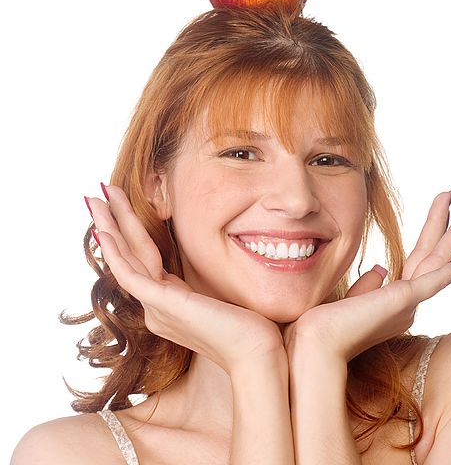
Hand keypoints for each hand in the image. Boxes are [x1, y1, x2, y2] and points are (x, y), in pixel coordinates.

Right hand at [86, 185, 285, 374]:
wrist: (256, 355)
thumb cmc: (248, 328)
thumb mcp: (222, 297)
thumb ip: (206, 285)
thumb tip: (213, 266)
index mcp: (170, 304)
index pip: (144, 261)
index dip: (132, 234)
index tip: (123, 210)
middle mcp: (157, 307)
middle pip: (130, 256)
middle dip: (114, 222)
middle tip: (98, 194)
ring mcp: (157, 308)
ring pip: (125, 260)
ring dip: (109, 227)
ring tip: (95, 199)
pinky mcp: (164, 306)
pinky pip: (131, 275)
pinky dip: (116, 252)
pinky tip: (105, 232)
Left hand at [283, 189, 450, 362]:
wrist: (316, 342)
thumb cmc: (324, 325)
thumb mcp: (350, 299)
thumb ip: (368, 285)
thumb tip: (383, 268)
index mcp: (393, 302)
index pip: (418, 262)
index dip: (432, 237)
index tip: (440, 218)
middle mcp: (407, 303)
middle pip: (433, 255)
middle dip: (448, 226)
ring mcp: (409, 302)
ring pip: (440, 259)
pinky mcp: (405, 300)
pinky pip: (438, 279)